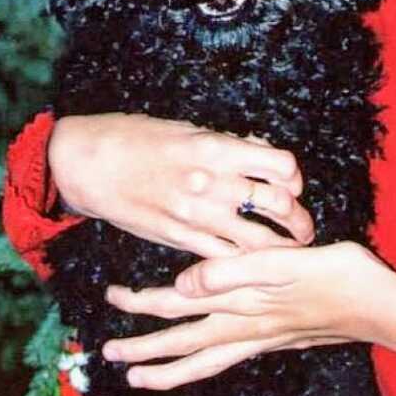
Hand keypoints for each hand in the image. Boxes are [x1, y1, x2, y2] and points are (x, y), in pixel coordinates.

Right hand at [49, 114, 313, 256]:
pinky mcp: (178, 238)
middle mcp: (212, 182)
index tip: (293, 185)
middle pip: (276, 204)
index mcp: (217, 148)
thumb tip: (260, 151)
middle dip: (298, 219)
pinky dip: (243, 262)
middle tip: (304, 228)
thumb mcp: (189, 130)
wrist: (91, 164)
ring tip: (290, 252)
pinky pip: (222, 256)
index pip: (280, 165)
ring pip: (255, 238)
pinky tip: (252, 264)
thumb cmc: (139, 139)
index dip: (293, 176)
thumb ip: (227, 145)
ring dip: (279, 247)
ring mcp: (196, 213)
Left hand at [102, 242, 395, 387]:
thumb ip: (235, 270)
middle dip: (144, 346)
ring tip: (140, 377)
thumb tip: (183, 282)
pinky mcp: (278, 338)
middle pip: (184, 338)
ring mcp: (262, 335)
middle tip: (109, 353)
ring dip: (168, 366)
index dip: (143, 302)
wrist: (385, 308)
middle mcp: (247, 324)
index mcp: (244, 300)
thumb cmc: (344, 277)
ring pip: (203, 357)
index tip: (112, 298)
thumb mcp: (288, 263)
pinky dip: (204, 364)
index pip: (180, 302)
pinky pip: (227, 358)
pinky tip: (204, 360)